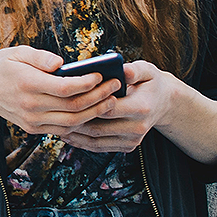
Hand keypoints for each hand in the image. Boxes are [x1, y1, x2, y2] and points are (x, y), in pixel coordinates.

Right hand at [0, 46, 121, 135]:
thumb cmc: (1, 67)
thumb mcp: (16, 52)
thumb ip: (39, 56)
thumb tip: (62, 62)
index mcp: (27, 83)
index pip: (65, 88)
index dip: (87, 83)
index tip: (101, 74)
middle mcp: (31, 105)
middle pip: (74, 106)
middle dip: (99, 97)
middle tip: (115, 86)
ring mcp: (33, 120)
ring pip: (73, 122)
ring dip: (95, 113)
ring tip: (110, 100)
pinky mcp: (34, 129)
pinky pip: (64, 129)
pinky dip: (82, 122)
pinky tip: (93, 111)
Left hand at [53, 60, 173, 152]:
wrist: (163, 103)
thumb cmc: (150, 82)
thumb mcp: (146, 70)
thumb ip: (133, 70)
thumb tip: (121, 69)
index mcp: (141, 108)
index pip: (107, 108)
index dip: (87, 103)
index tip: (66, 97)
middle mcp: (138, 127)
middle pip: (99, 127)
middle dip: (75, 120)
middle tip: (53, 112)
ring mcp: (133, 140)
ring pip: (97, 140)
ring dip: (75, 134)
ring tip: (55, 123)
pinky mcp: (128, 146)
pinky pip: (101, 147)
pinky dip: (83, 142)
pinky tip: (67, 133)